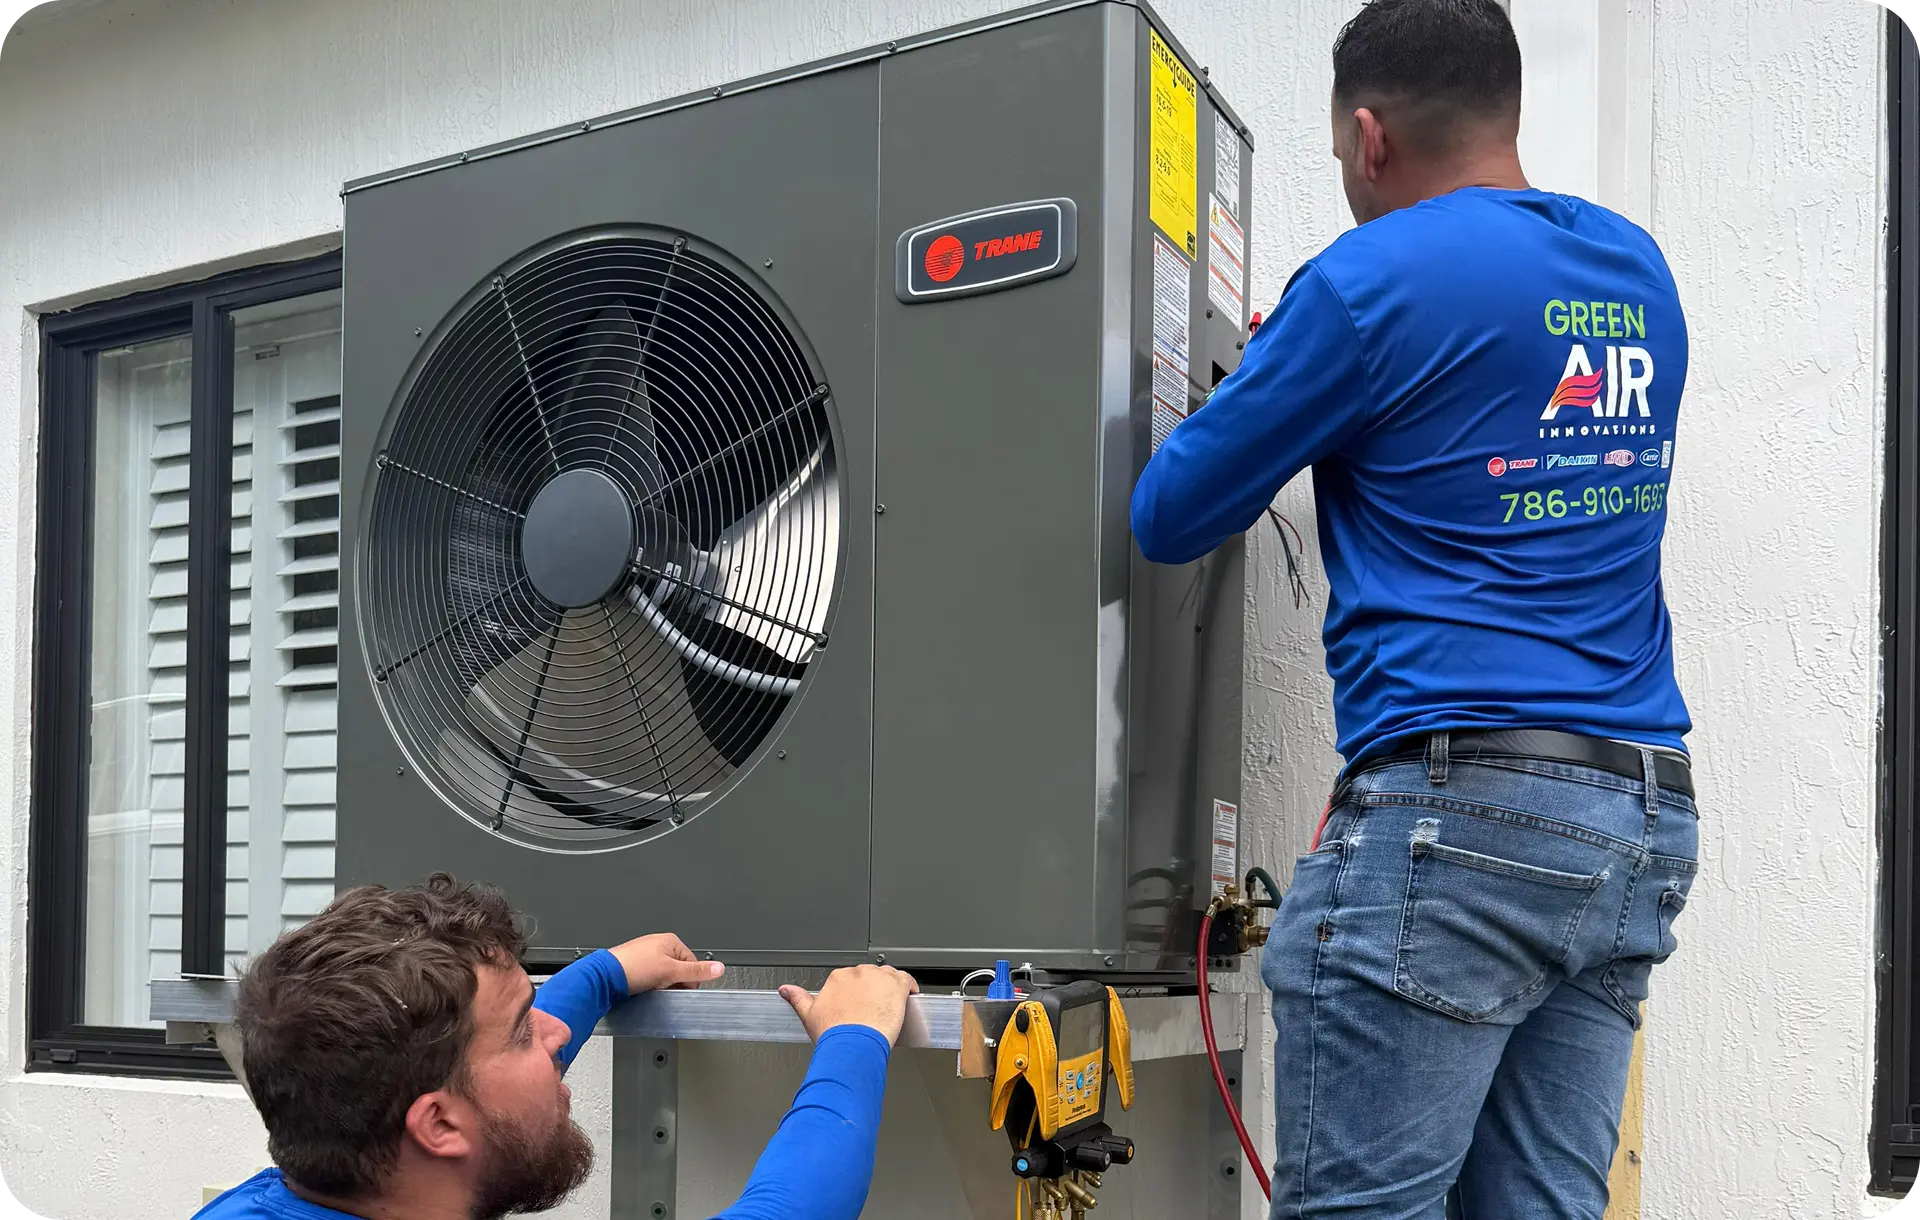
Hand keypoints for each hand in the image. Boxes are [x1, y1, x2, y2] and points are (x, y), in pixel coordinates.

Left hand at [608, 933, 724, 992]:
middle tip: (663, 988)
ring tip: (650, 988)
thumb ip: (697, 971)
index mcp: (671, 941)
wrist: (604, 976)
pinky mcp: (636, 965)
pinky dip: (649, 985)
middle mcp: (658, 945)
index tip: (680, 988)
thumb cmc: (633, 967)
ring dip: (661, 985)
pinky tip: (642, 988)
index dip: (689, 980)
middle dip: (673, 982)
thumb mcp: (671, 971)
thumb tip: (718, 968)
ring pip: (664, 976)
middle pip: (679, 970)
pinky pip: (650, 978)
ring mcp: (646, 955)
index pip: (693, 964)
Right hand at [779, 965, 919, 1045]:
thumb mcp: (809, 1014)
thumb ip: (797, 998)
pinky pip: (907, 980)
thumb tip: (784, 990)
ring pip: (888, 977)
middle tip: (875, 1009)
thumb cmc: (833, 1034)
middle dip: (874, 990)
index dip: (858, 993)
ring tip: (892, 1006)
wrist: (852, 1044)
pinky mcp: (896, 986)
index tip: (859, 1005)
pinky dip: (910, 987)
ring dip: (891, 988)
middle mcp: (858, 974)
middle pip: (870, 977)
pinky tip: (909, 996)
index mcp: (838, 978)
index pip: (852, 979)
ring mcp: (878, 978)